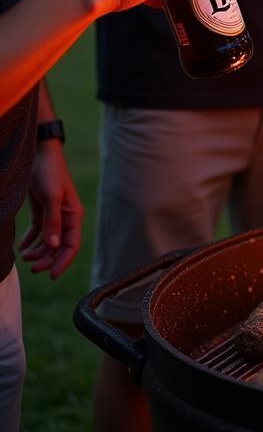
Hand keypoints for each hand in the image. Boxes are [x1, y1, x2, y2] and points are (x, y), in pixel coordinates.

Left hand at [19, 141, 82, 278]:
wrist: (40, 155)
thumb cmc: (49, 173)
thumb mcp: (51, 197)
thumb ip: (52, 222)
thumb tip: (55, 245)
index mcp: (73, 216)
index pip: (72, 245)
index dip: (63, 262)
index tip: (50, 275)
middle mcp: (65, 218)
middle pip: (59, 247)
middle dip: (47, 260)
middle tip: (31, 269)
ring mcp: (53, 216)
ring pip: (48, 242)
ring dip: (37, 252)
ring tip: (23, 257)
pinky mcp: (42, 212)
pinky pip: (38, 233)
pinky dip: (30, 242)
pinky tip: (21, 248)